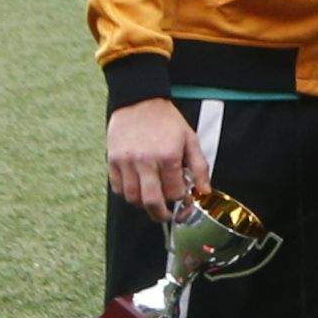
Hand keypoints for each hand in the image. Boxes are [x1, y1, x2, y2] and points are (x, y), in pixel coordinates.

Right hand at [106, 97, 205, 216]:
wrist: (139, 102)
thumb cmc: (167, 121)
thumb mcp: (190, 140)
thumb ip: (200, 167)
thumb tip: (204, 191)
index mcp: (168, 156)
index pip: (175, 193)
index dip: (182, 199)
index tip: (184, 198)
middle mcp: (145, 161)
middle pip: (151, 202)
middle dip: (161, 214)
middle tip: (166, 215)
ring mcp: (126, 162)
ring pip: (132, 198)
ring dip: (143, 204)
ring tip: (152, 199)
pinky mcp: (112, 161)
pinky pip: (118, 188)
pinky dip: (127, 193)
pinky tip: (137, 187)